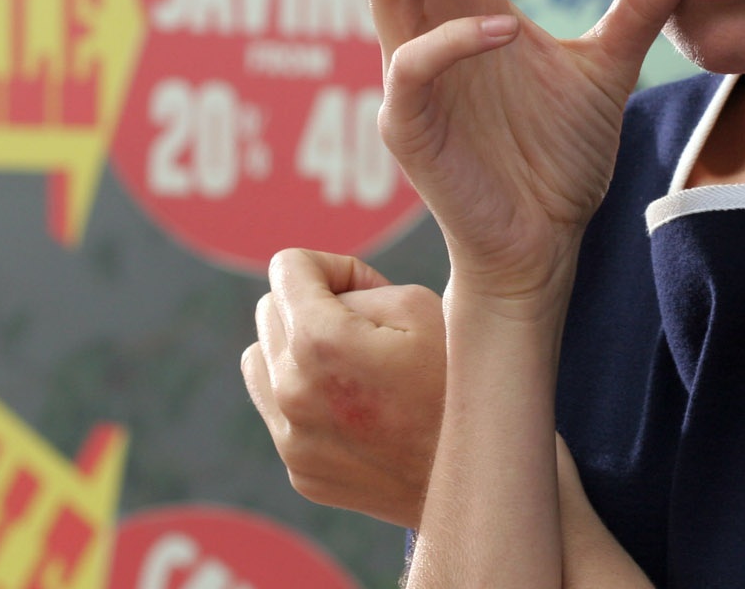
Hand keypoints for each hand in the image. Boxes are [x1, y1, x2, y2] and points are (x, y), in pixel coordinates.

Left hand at [241, 248, 445, 527]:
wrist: (482, 478)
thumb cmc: (458, 380)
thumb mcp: (420, 305)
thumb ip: (353, 285)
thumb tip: (319, 299)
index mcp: (318, 342)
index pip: (286, 267)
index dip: (330, 267)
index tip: (366, 291)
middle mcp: (292, 393)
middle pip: (270, 312)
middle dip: (313, 307)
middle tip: (368, 331)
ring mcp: (292, 440)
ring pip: (261, 360)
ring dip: (296, 352)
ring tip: (353, 369)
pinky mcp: (300, 472)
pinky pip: (280, 413)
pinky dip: (308, 401)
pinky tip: (358, 412)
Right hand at [362, 0, 700, 305]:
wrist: (545, 244)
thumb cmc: (557, 159)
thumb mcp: (608, 65)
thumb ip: (637, 5)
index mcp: (453, 2)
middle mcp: (420, 28)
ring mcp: (407, 76)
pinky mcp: (408, 125)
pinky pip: (409, 66)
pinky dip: (452, 39)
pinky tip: (507, 30)